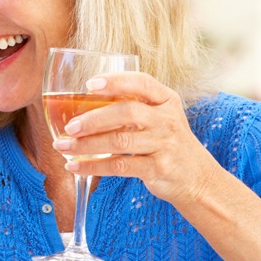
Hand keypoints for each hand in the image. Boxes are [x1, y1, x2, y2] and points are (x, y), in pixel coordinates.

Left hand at [50, 71, 218, 205]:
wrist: (198, 178)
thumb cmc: (168, 143)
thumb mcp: (159, 119)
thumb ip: (131, 108)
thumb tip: (82, 104)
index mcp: (166, 100)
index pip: (142, 82)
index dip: (115, 81)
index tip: (89, 84)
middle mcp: (168, 120)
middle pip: (127, 112)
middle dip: (93, 118)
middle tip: (70, 126)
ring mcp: (165, 145)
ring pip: (120, 141)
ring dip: (86, 144)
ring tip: (63, 145)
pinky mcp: (158, 169)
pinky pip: (120, 166)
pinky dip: (93, 166)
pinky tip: (74, 166)